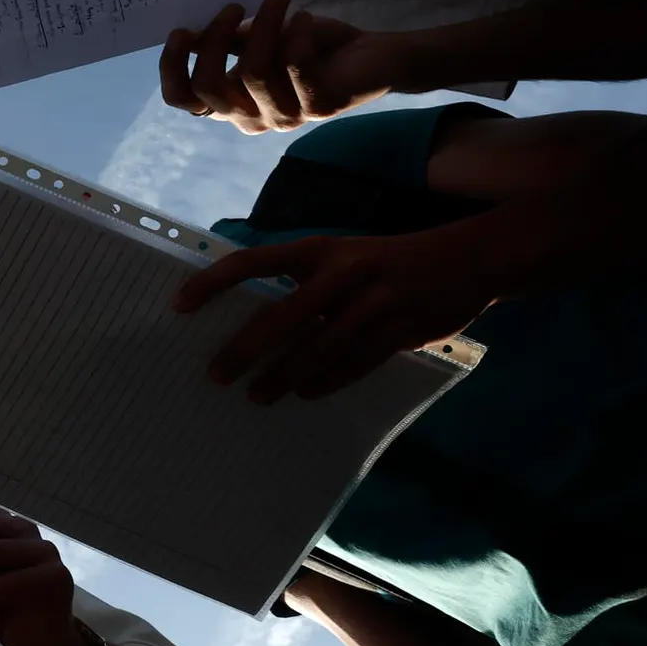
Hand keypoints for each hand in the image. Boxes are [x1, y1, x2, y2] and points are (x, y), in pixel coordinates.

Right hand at [160, 0, 404, 132]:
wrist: (374, 57)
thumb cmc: (311, 45)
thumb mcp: (261, 36)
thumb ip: (228, 39)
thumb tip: (191, 27)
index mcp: (232, 104)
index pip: (185, 101)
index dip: (172, 69)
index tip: (181, 31)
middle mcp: (253, 118)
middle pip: (209, 89)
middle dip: (214, 40)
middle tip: (233, 5)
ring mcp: (285, 117)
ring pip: (252, 73)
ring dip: (261, 26)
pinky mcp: (318, 106)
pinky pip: (293, 66)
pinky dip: (295, 33)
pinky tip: (303, 17)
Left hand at [173, 227, 496, 403]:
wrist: (467, 259)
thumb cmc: (386, 261)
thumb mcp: (342, 254)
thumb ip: (303, 279)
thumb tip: (254, 313)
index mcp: (318, 249)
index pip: (251, 262)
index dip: (211, 282)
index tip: (178, 305)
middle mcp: (340, 274)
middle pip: (279, 317)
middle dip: (243, 350)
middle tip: (217, 374)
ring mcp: (371, 304)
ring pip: (314, 350)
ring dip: (281, 377)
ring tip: (257, 396)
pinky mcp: (398, 332)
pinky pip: (352, 365)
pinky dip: (324, 382)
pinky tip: (304, 394)